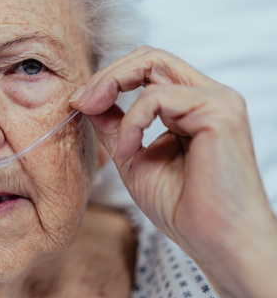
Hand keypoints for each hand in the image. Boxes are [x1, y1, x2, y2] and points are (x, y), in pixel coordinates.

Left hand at [69, 46, 276, 297]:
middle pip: (149, 56)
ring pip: (152, 65)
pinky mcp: (218, 111)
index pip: (147, 68)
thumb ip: (113, 125)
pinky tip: (129, 150)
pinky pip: (158, 96)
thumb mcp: (133, 157)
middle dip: (107, 75)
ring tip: (109, 137)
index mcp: (191, 105)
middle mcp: (207, 95)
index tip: (79, 102)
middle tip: (80, 102)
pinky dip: (132, 121)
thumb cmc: (181, 206)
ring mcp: (216, 100)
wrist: (215, 241)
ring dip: (115, 94)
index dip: (109, 78)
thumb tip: (85, 100)